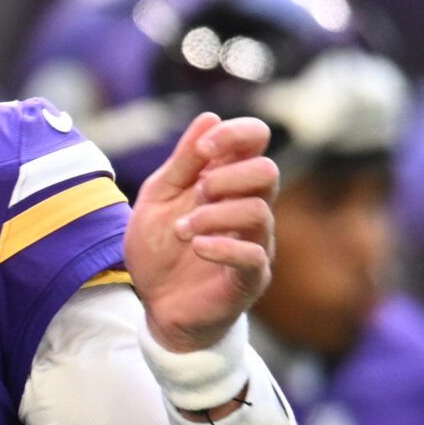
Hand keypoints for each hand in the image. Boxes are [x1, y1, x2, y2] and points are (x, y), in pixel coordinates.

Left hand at [124, 113, 279, 353]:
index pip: (257, 140)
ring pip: (259, 211)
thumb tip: (208, 118)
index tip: (203, 150)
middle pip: (267, 172)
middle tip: (196, 194)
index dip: (236, 135)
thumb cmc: (159, 250)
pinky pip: (253, 254)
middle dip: (227, 177)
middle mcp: (249, 207)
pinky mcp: (251, 277)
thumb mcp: (159, 199)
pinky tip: (198, 246)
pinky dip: (223, 246)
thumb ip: (182, 162)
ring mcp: (255, 243)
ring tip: (182, 231)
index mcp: (228, 181)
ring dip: (213, 215)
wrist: (156, 306)